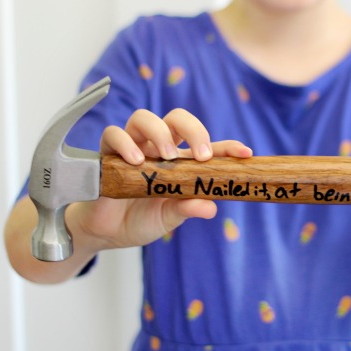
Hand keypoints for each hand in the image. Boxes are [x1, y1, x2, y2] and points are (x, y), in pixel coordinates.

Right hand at [68, 108, 252, 251]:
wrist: (105, 233)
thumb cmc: (140, 220)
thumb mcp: (169, 218)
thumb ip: (187, 209)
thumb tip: (211, 207)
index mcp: (178, 162)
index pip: (206, 146)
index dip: (227, 147)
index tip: (245, 153)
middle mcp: (157, 149)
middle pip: (176, 118)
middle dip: (193, 129)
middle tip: (201, 155)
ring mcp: (132, 148)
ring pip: (143, 118)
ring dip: (159, 132)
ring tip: (166, 156)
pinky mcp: (108, 155)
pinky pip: (113, 134)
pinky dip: (125, 142)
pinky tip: (136, 161)